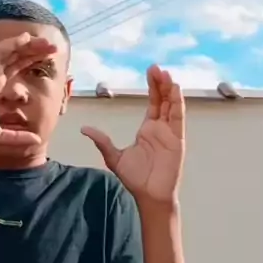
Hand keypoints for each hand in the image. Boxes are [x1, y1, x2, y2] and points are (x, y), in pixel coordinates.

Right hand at [0, 32, 55, 145]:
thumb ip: (16, 137)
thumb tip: (37, 140)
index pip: (17, 67)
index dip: (31, 61)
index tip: (48, 59)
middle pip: (17, 57)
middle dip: (35, 51)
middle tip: (53, 48)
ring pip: (12, 51)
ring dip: (30, 45)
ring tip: (47, 42)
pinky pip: (0, 50)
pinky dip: (13, 43)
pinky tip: (27, 38)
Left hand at [82, 65, 184, 203]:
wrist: (149, 196)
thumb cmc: (136, 179)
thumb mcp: (114, 157)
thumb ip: (102, 141)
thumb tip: (84, 129)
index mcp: (148, 129)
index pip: (153, 102)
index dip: (152, 87)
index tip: (151, 72)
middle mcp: (161, 128)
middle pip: (163, 100)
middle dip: (160, 83)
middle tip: (156, 67)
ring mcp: (170, 133)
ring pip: (172, 106)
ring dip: (170, 90)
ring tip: (166, 74)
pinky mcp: (177, 140)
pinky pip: (178, 118)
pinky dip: (177, 104)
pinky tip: (175, 90)